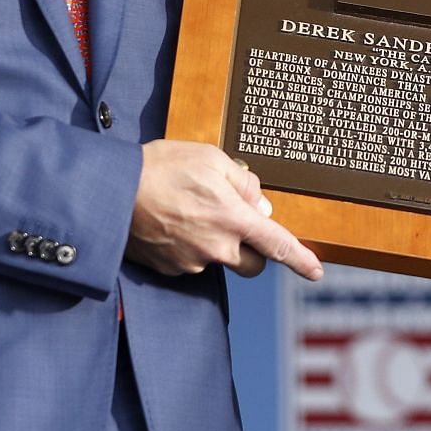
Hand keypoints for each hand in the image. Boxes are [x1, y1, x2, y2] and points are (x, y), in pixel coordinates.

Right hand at [127, 140, 322, 280]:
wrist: (113, 191)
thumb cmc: (163, 167)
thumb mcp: (211, 159)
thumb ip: (243, 183)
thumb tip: (260, 206)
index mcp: (233, 220)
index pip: (278, 246)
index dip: (301, 260)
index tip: (318, 272)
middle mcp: (216, 249)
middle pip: (252, 263)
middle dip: (252, 248)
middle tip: (233, 220)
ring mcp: (192, 262)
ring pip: (219, 260)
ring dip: (216, 243)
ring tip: (190, 212)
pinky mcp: (170, 269)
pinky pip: (192, 261)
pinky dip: (190, 246)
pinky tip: (172, 222)